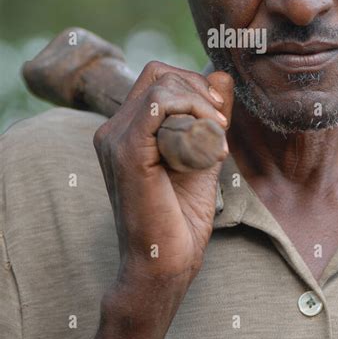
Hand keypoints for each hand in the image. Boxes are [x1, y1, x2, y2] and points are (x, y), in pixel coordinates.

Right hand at [93, 62, 233, 287]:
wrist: (163, 264)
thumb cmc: (180, 218)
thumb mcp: (202, 154)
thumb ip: (209, 116)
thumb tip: (221, 75)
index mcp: (127, 130)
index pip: (158, 78)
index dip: (194, 85)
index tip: (220, 116)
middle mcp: (114, 130)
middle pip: (159, 73)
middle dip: (199, 89)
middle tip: (221, 124)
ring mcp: (116, 139)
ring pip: (162, 85)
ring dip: (202, 106)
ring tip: (219, 139)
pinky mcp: (126, 152)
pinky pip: (160, 105)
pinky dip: (193, 113)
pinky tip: (210, 142)